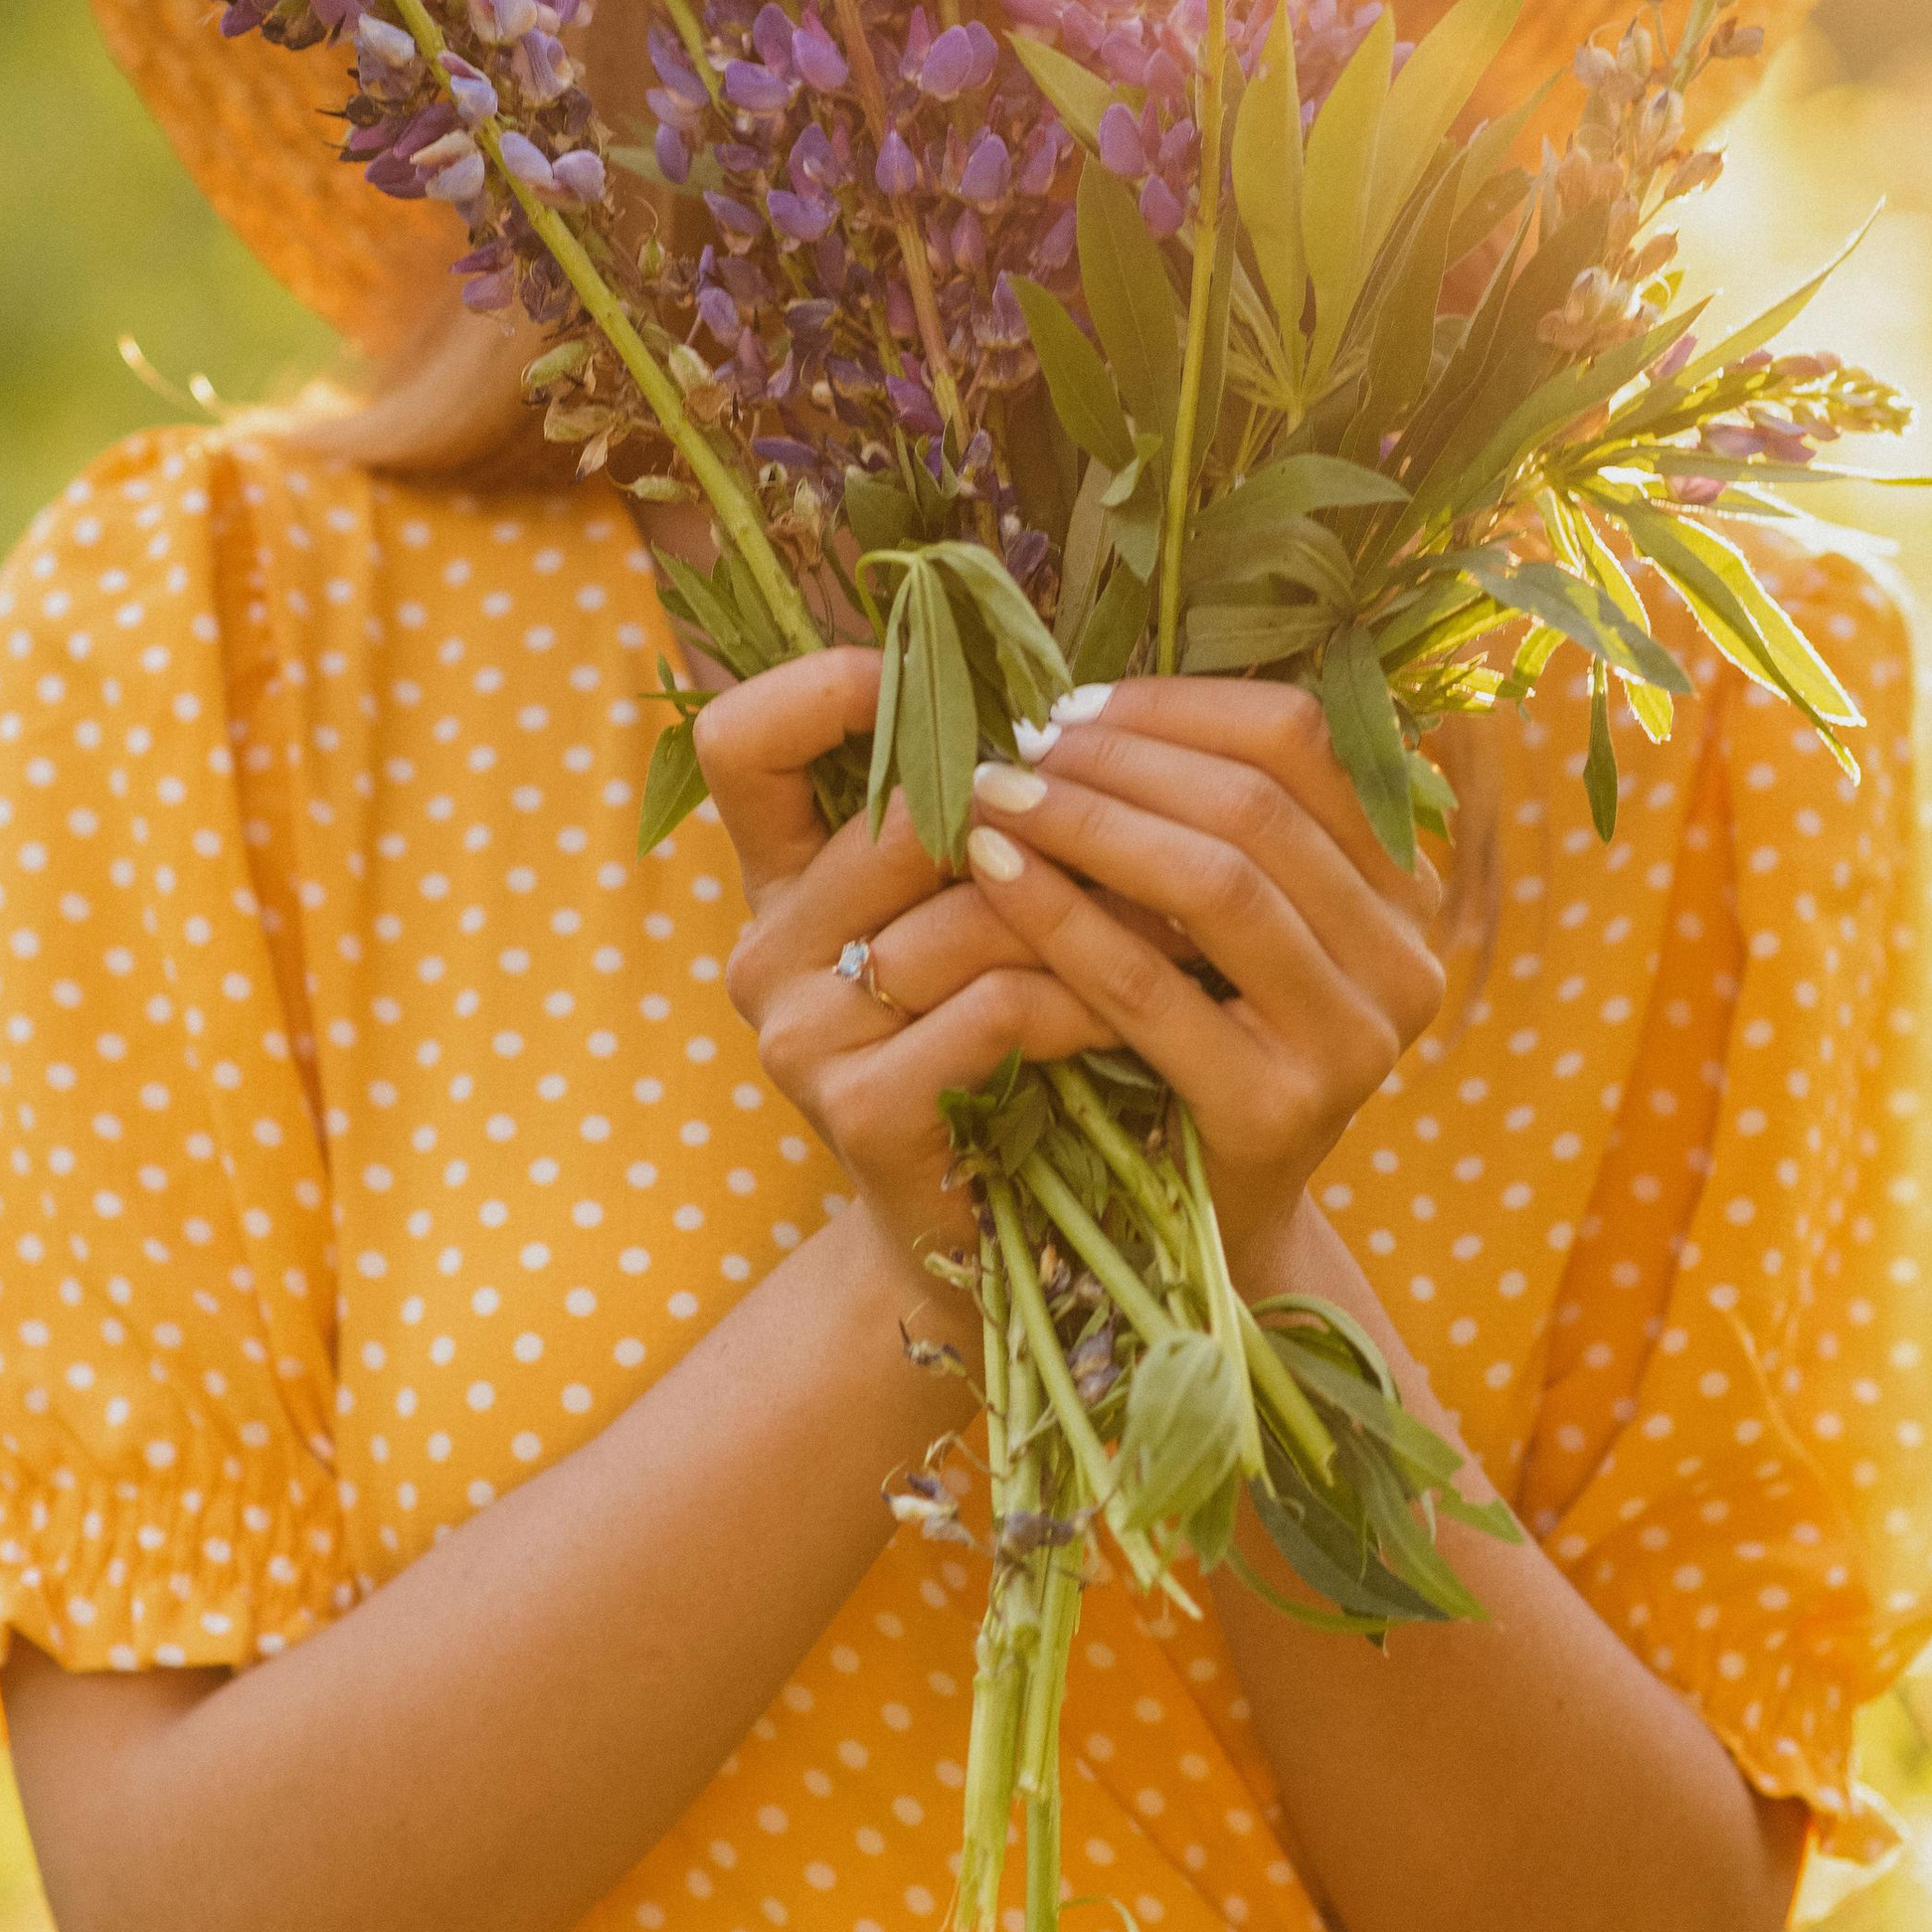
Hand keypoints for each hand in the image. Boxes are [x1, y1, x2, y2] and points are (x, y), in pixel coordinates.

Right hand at [696, 651, 1112, 1254]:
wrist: (1009, 1239)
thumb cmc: (1022, 1050)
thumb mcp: (999, 915)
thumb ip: (1001, 815)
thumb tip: (1081, 701)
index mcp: (788, 877)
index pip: (744, 743)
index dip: (827, 692)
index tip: (973, 714)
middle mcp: (768, 946)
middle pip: (901, 821)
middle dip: (1054, 820)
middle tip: (1167, 829)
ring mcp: (801, 1034)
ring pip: (963, 911)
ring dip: (1098, 916)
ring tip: (1186, 931)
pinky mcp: (857, 1112)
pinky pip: (995, 1010)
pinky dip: (1085, 1004)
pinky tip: (1136, 1023)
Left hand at [960, 678, 1464, 1272]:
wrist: (1191, 1227)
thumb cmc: (1184, 1039)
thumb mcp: (1214, 922)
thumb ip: (1193, 815)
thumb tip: (1077, 693)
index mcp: (1401, 884)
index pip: (1305, 740)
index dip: (1177, 707)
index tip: (1065, 704)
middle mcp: (1405, 957)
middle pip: (1259, 805)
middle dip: (1120, 761)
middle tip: (1009, 747)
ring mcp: (1356, 1042)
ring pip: (1219, 883)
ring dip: (1089, 823)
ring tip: (990, 797)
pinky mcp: (1282, 1113)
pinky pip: (1154, 988)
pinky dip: (1063, 920)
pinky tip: (994, 879)